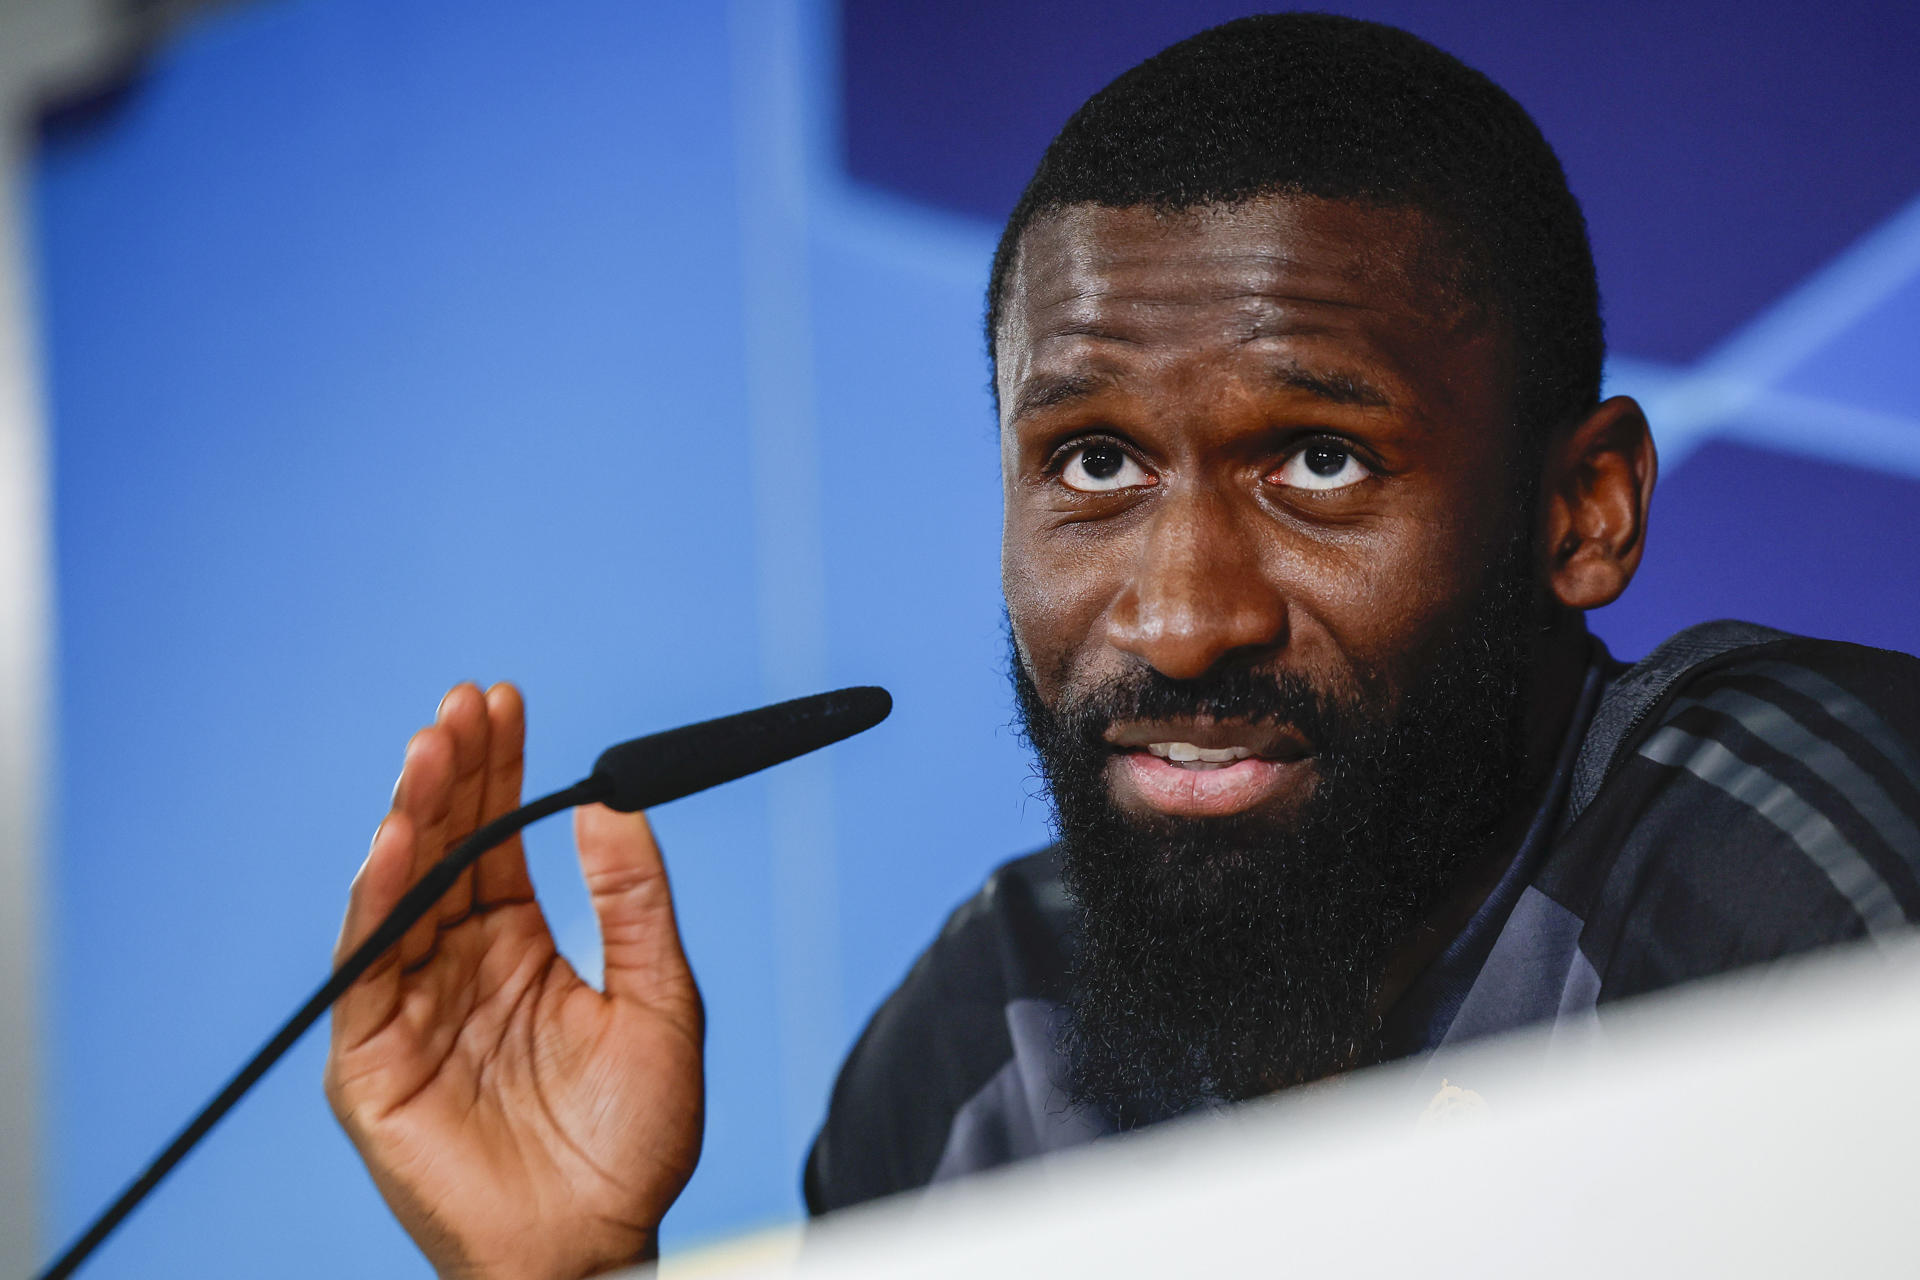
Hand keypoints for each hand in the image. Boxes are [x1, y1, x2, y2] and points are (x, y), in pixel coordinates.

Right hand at [325, 683, 703, 1279]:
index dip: (500, 772)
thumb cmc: (632, 1141)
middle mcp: (458, 968)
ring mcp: (411, 1009)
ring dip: (413, 815)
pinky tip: (397, 840)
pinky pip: (368, 967)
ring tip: (432, 747)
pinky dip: (377, 900)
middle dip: (451, 774)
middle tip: (463, 704)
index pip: (499, 841)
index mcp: (520, 951)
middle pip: (444, 851)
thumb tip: (613, 804)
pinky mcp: (372, 1059)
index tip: (506, 701)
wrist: (595, 1247)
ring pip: (401, 892)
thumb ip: (636, 902)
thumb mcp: (660, 999)